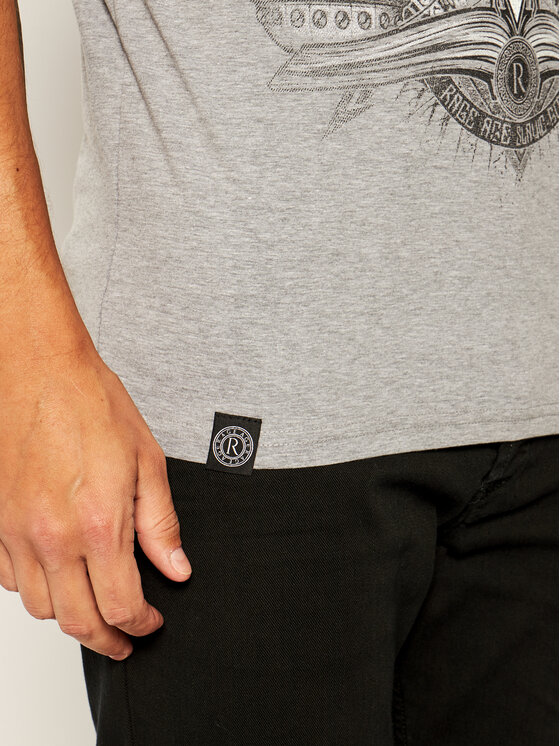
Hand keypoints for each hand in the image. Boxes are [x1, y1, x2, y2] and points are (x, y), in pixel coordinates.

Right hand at [0, 341, 191, 659]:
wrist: (38, 369)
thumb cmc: (90, 403)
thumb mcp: (145, 460)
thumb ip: (160, 523)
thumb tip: (175, 567)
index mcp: (98, 524)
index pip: (120, 605)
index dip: (140, 626)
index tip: (150, 624)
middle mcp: (51, 537)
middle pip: (76, 620)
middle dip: (107, 640)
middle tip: (125, 639)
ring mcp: (15, 532)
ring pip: (40, 607)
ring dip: (70, 616)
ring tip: (94, 606)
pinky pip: (9, 579)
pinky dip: (35, 589)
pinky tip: (55, 574)